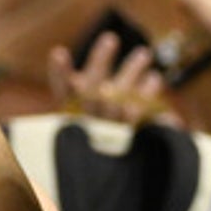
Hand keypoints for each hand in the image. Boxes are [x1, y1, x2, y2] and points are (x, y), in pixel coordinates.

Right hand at [48, 31, 179, 126]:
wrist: (118, 173)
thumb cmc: (99, 134)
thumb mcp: (83, 113)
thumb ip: (75, 88)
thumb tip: (57, 56)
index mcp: (71, 115)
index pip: (61, 92)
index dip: (59, 73)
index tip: (59, 52)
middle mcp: (87, 122)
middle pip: (91, 90)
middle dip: (99, 61)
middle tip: (111, 38)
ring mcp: (108, 130)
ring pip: (117, 98)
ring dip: (131, 71)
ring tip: (144, 53)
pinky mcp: (130, 136)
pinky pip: (137, 112)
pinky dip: (145, 93)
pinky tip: (153, 78)